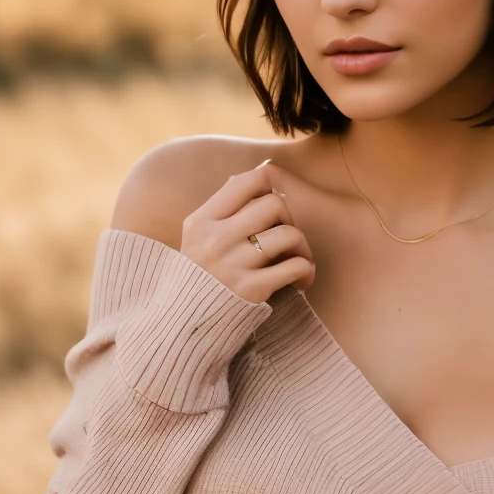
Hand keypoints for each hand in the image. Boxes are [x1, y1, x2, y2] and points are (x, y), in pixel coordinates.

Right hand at [181, 162, 315, 304]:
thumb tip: (265, 170)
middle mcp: (216, 239)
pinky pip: (295, 267)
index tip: (271, 205)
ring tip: (297, 258)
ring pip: (289, 234)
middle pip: (274, 204)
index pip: (247, 181)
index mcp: (202, 220)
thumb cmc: (202, 272)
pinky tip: (300, 279)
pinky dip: (306, 271)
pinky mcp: (251, 290)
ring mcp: (233, 265)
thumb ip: (227, 205)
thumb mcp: (199, 235)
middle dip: (288, 217)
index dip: (269, 185)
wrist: (187, 323)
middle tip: (284, 236)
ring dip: (302, 246)